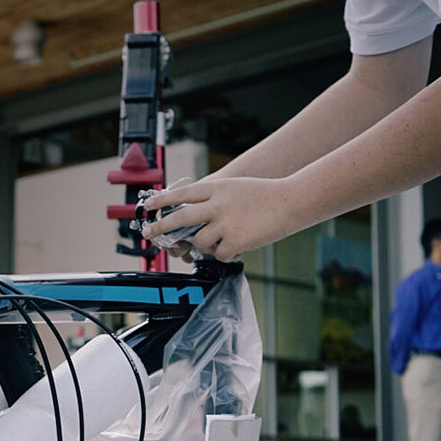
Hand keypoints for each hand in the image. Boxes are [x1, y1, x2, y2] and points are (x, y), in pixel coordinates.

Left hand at [142, 176, 306, 261]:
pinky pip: (219, 254)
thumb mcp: (234, 187)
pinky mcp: (235, 241)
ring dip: (206, 246)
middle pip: (179, 219)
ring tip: (223, 240)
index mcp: (216, 188)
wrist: (292, 200)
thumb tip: (189, 215)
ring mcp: (225, 224)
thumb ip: (212, 198)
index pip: (182, 195)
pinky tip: (238, 247)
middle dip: (160, 227)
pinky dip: (226, 254)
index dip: (162, 201)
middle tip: (148, 233)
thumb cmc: (265, 194)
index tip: (148, 207)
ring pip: (199, 242)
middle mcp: (216, 205)